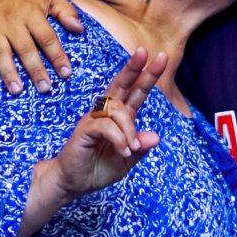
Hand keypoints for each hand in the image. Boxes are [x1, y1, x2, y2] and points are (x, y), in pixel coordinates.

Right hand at [0, 0, 85, 95]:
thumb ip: (66, 11)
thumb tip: (80, 30)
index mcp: (31, 13)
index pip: (47, 37)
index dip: (57, 56)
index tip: (66, 73)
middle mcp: (12, 22)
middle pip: (25, 48)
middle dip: (35, 69)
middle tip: (45, 88)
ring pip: (1, 53)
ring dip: (8, 72)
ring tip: (17, 90)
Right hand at [45, 48, 166, 199]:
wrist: (74, 183)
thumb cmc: (98, 169)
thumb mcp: (127, 160)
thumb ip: (140, 148)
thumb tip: (156, 136)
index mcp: (120, 117)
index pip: (136, 92)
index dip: (148, 76)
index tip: (162, 57)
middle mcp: (107, 113)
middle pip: (122, 85)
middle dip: (134, 68)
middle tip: (145, 52)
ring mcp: (94, 119)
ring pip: (118, 110)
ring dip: (129, 129)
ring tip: (130, 149)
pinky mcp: (84, 129)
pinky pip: (106, 126)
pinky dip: (119, 138)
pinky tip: (123, 150)